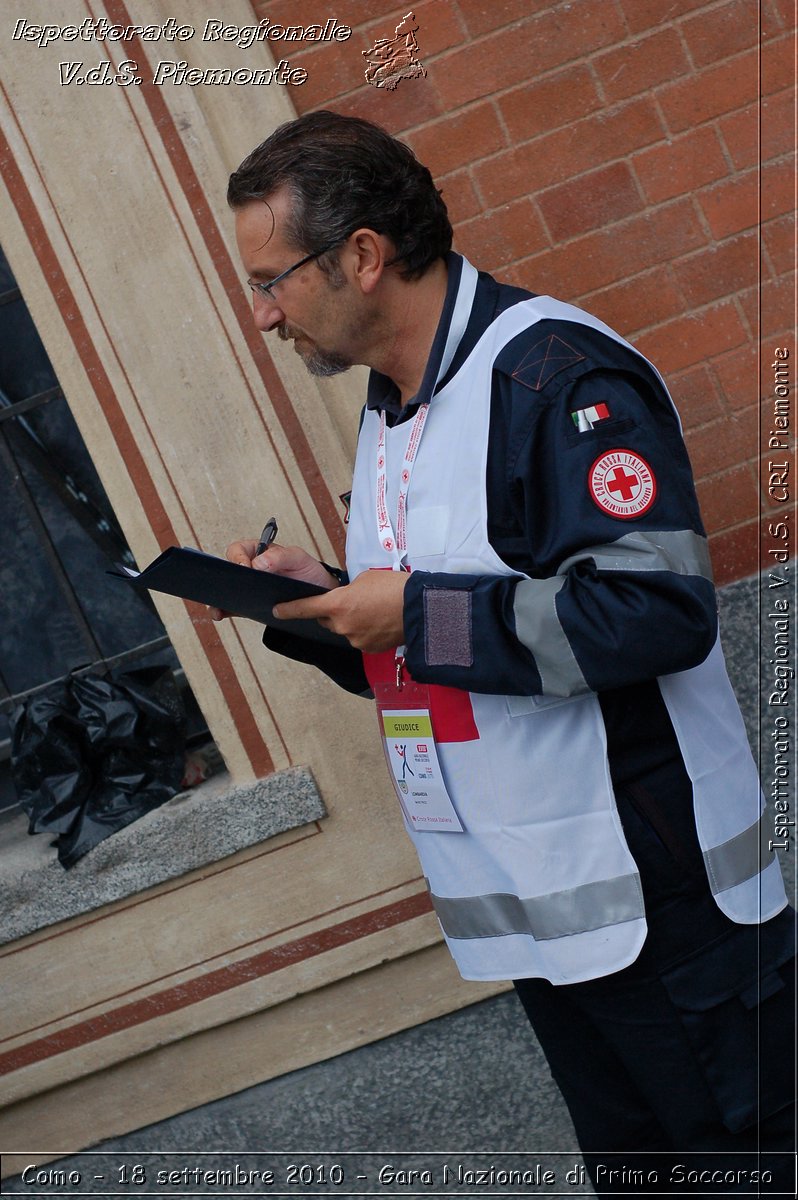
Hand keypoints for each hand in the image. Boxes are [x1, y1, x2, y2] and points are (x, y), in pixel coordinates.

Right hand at [208, 540, 339, 620]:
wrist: (318, 595)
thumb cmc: (308, 572)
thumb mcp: (299, 559)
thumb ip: (280, 557)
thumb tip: (256, 564)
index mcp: (257, 551)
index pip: (238, 550)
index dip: (237, 558)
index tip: (245, 568)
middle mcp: (248, 567)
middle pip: (226, 570)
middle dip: (221, 579)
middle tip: (223, 588)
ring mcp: (246, 587)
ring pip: (225, 590)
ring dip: (217, 598)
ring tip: (216, 608)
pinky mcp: (248, 604)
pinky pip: (231, 606)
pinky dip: (223, 610)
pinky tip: (220, 615)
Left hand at [272, 568, 407, 651]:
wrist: (419, 607)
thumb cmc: (395, 588)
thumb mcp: (364, 579)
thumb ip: (347, 591)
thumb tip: (347, 601)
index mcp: (337, 604)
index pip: (305, 608)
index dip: (288, 609)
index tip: (277, 611)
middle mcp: (342, 625)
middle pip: (327, 620)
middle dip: (334, 612)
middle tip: (352, 601)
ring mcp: (355, 639)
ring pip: (344, 629)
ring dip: (353, 621)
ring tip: (374, 609)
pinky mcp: (368, 648)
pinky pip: (359, 638)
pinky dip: (366, 630)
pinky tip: (380, 621)